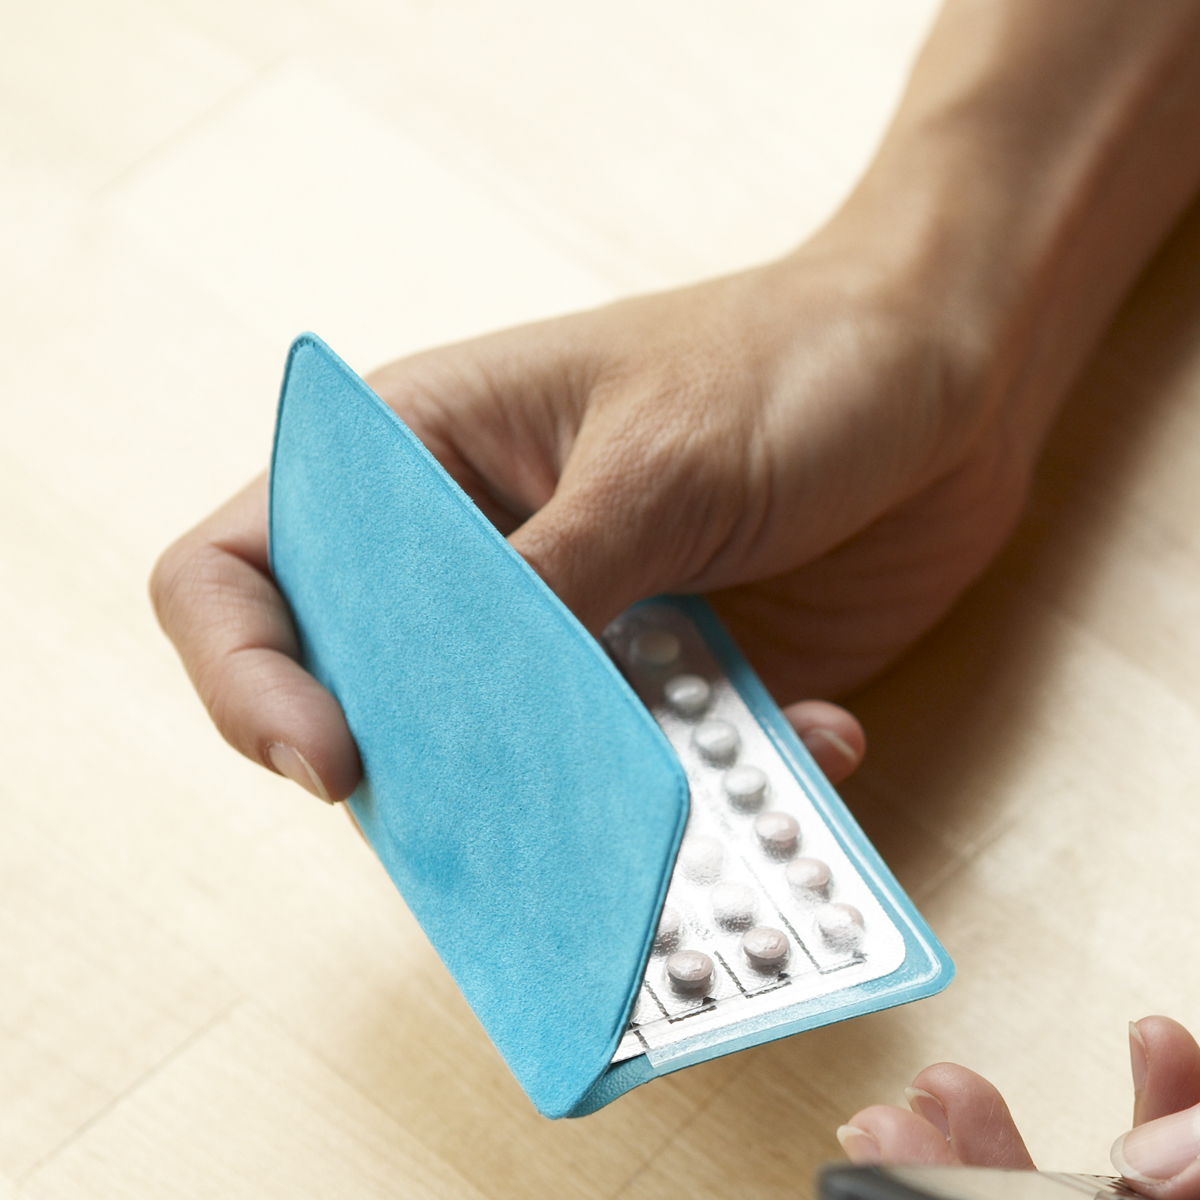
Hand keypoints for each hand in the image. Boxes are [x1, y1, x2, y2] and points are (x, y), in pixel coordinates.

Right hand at [150, 238, 1038, 800]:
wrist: (960, 367)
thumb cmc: (795, 362)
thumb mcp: (661, 466)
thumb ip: (549, 594)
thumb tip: (456, 723)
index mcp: (418, 461)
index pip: (238, 574)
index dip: (248, 678)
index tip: (331, 761)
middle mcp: (474, 562)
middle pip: (372, 707)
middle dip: (438, 787)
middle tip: (526, 837)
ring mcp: (576, 638)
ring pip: (522, 777)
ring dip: (603, 819)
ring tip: (687, 827)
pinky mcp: (681, 695)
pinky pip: (664, 789)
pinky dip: (735, 799)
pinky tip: (825, 744)